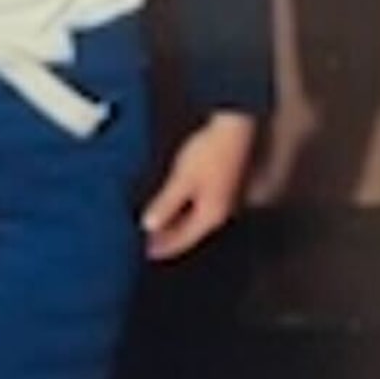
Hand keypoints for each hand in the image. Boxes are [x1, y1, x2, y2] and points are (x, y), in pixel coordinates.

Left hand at [141, 112, 258, 260]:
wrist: (234, 127)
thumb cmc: (209, 151)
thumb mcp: (182, 179)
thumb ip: (166, 204)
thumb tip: (149, 225)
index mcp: (211, 215)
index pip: (182, 240)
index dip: (162, 247)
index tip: (145, 251)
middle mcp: (221, 211)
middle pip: (191, 232)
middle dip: (169, 238)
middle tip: (149, 240)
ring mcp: (225, 198)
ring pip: (196, 220)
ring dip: (177, 224)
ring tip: (159, 225)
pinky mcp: (224, 184)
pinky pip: (201, 206)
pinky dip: (184, 210)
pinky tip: (176, 204)